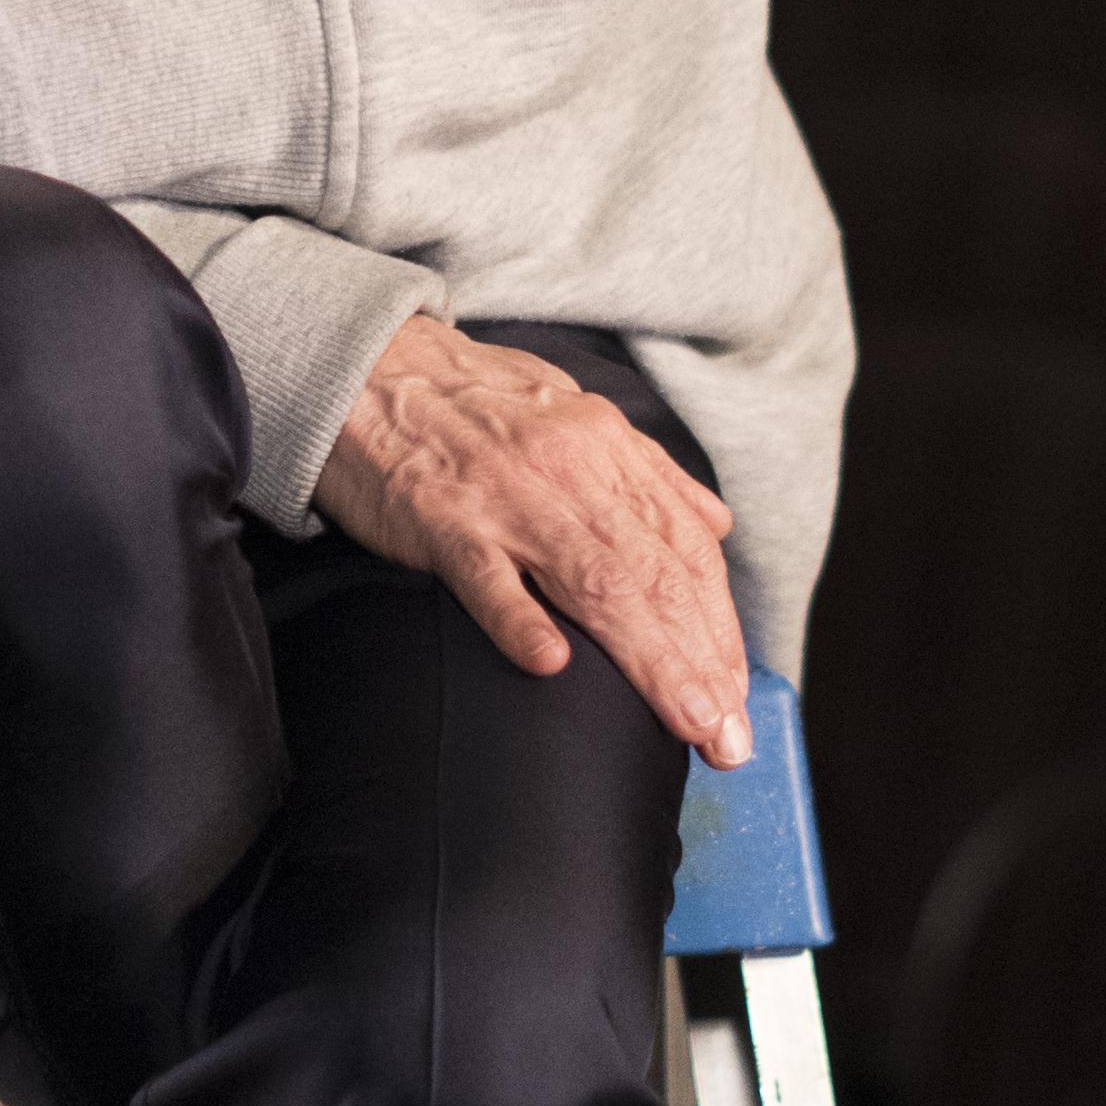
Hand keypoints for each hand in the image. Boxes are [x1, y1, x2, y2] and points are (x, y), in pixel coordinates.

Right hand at [315, 315, 748, 767]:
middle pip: (654, 576)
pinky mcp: (440, 519)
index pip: (685, 549)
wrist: (369, 367)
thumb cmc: (473, 402)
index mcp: (607, 450)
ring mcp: (506, 496)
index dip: (720, 626)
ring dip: (649, 659)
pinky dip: (519, 619)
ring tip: (685, 720)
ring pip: (594, 582)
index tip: (737, 694)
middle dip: (701, 663)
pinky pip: (484, 574)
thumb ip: (648, 474)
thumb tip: (712, 525)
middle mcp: (571, 470)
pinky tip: (552, 665)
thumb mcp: (577, 416)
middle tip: (727, 738)